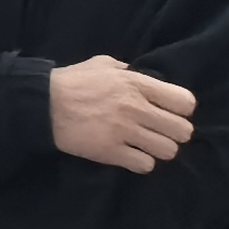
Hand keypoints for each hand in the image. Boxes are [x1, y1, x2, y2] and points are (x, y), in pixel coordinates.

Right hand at [50, 55, 196, 173]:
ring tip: (146, 145)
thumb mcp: (103, 64)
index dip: (182, 109)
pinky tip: (132, 155)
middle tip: (160, 132)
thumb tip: (143, 77)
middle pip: (182, 130)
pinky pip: (145, 165)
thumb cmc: (74, 81)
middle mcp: (136, 108)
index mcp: (136, 84)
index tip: (170, 112)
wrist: (43, 105)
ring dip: (159, 149)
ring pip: (168, 151)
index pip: (185, 102)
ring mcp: (125, 132)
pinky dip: (141, 163)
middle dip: (175, 133)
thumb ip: (128, 70)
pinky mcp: (111, 152)